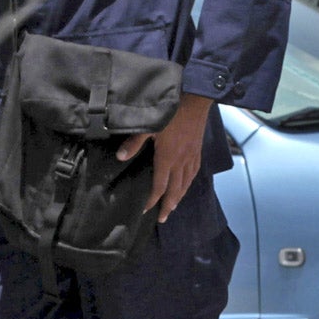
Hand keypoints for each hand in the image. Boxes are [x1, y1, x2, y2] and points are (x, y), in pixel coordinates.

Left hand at [117, 93, 213, 220]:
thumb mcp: (149, 126)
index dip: (153, 199)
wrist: (196, 100)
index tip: (146, 210)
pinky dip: (189, 183)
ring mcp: (191, 157)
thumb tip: (120, 157)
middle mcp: (181, 161)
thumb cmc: (172, 112)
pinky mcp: (197, 151)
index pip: (160, 185)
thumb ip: (134, 143)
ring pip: (186, 183)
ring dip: (179, 197)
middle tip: (162, 218)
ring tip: (173, 207)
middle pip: (175, 190)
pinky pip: (194, 172)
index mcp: (167, 158)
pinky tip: (186, 184)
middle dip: (168, 205)